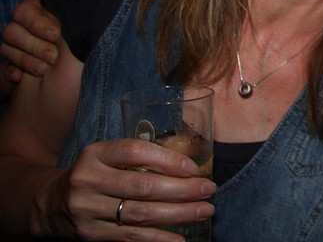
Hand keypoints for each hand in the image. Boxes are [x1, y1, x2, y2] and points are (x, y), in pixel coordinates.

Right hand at [2, 0, 76, 85]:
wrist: (75, 77)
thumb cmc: (84, 38)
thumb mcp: (84, 10)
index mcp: (43, 7)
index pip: (26, 7)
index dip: (38, 20)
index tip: (58, 33)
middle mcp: (28, 23)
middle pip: (12, 26)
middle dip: (34, 42)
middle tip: (54, 55)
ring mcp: (19, 44)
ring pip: (6, 45)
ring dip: (27, 58)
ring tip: (46, 68)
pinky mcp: (13, 65)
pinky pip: (3, 66)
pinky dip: (13, 72)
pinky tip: (21, 80)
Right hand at [44, 138, 215, 239]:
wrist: (51, 204)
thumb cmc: (94, 174)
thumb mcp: (106, 156)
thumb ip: (138, 157)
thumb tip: (188, 166)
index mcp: (95, 154)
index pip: (134, 151)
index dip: (167, 159)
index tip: (193, 168)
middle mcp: (88, 180)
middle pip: (142, 186)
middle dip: (181, 189)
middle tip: (208, 189)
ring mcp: (87, 210)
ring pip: (140, 214)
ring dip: (178, 214)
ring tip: (203, 210)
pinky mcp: (90, 235)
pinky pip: (131, 237)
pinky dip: (158, 238)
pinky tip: (180, 237)